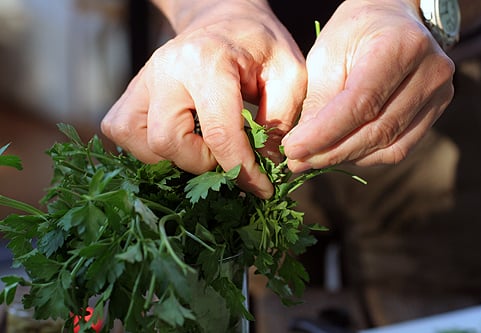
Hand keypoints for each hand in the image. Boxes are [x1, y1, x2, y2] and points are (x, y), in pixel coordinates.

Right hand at [101, 0, 305, 197]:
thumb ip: (280, 121)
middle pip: (169, 142)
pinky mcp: (131, 91)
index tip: (262, 188)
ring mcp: (142, 79)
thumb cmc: (259, 45)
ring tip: (203, 146)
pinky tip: (179, 140)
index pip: (219, 133)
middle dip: (204, 163)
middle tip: (228, 154)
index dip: (241, 171)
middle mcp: (165, 69)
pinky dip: (148, 148)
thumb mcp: (289, 74)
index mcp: (208, 61)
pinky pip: (123, 132)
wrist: (224, 19)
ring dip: (175, 158)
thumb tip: (264, 167)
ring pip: (141, 143)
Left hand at [282, 0, 455, 171]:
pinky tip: (341, 151)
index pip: (361, 103)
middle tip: (297, 161)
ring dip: (346, 157)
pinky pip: (399, 148)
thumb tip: (303, 148)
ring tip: (314, 157)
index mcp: (400, 46)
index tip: (293, 150)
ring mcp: (440, 93)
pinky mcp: (437, 110)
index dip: (324, 133)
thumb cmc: (354, 32)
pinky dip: (366, 155)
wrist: (394, 19)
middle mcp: (430, 71)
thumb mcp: (327, 54)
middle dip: (331, 151)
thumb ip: (318, 100)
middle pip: (376, 130)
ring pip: (388, 145)